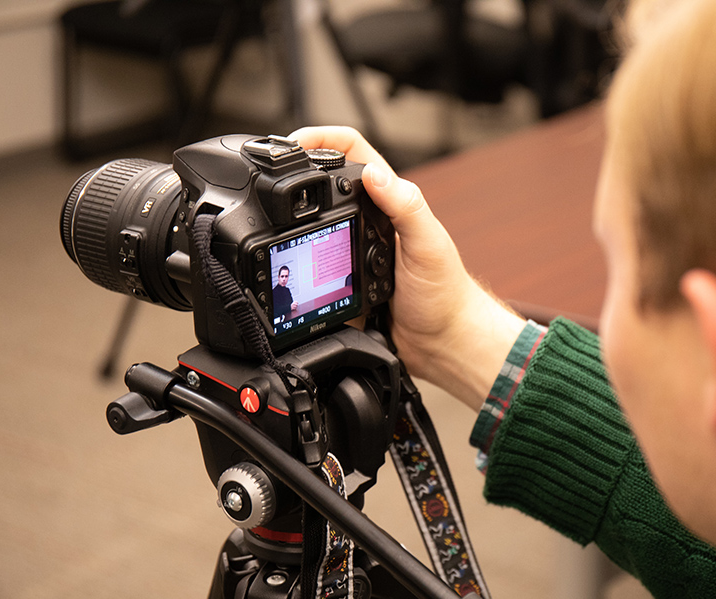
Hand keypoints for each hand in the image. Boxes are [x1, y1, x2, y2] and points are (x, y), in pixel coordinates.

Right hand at [289, 126, 524, 407]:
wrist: (443, 342)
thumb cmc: (445, 293)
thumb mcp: (428, 244)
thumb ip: (406, 207)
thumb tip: (375, 175)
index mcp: (391, 202)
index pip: (352, 152)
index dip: (322, 139)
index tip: (292, 144)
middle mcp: (370, 220)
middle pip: (325, 184)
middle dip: (296, 175)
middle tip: (270, 179)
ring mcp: (353, 250)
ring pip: (313, 225)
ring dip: (292, 220)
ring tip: (269, 218)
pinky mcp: (342, 280)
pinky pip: (312, 265)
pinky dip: (297, 261)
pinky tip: (287, 263)